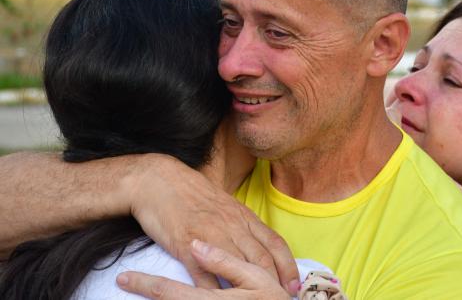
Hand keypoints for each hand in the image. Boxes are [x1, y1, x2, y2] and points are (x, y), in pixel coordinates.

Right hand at [125, 154, 298, 292]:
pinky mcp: (186, 246)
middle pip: (262, 260)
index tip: (295, 283)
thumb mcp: (224, 204)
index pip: (275, 243)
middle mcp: (232, 226)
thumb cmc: (191, 192)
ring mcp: (210, 237)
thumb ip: (241, 224)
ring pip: (238, 268)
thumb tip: (257, 243)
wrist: (159, 180)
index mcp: (243, 216)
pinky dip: (214, 292)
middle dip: (275, 283)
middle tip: (282, 299)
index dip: (289, 265)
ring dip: (250, 291)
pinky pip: (204, 275)